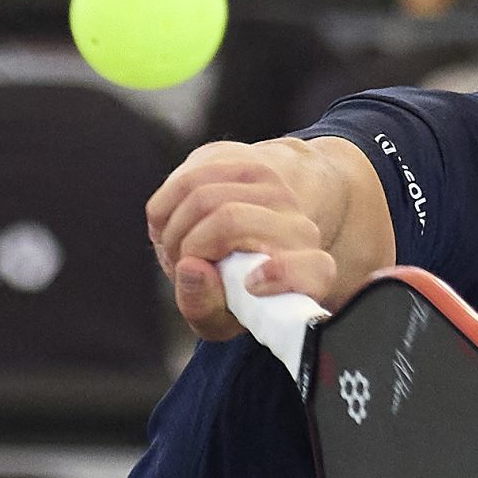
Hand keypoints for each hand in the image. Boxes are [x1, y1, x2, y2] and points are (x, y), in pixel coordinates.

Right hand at [145, 141, 339, 341]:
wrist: (249, 238)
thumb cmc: (235, 289)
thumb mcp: (222, 317)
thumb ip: (204, 307)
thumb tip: (191, 268)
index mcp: (308, 273)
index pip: (312, 270)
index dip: (283, 274)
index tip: (252, 284)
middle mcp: (298, 224)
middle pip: (228, 220)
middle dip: (188, 246)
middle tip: (184, 267)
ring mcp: (272, 186)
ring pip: (201, 196)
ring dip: (173, 230)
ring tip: (179, 251)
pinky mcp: (241, 161)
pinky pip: (185, 182)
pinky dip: (165, 213)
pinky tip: (174, 229)